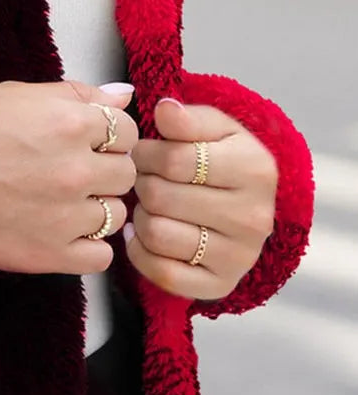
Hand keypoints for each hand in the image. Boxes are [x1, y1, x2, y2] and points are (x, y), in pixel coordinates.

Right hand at [0, 79, 138, 274]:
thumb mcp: (18, 95)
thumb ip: (78, 94)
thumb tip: (125, 97)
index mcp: (72, 123)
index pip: (127, 132)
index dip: (107, 137)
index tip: (85, 143)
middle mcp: (76, 169)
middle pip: (125, 173)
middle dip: (103, 171)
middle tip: (68, 173)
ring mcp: (67, 216)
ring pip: (116, 215)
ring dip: (95, 210)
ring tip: (59, 204)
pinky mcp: (51, 254)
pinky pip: (100, 258)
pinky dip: (87, 248)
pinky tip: (62, 234)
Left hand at [125, 96, 278, 300]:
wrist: (242, 209)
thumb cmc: (219, 162)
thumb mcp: (212, 130)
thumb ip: (187, 118)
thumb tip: (165, 109)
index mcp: (255, 169)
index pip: (174, 159)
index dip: (146, 153)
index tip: (145, 153)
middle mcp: (254, 216)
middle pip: (160, 196)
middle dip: (142, 184)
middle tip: (145, 180)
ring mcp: (239, 256)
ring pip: (156, 233)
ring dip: (140, 217)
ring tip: (149, 207)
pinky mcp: (219, 285)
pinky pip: (159, 272)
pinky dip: (141, 252)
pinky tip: (145, 236)